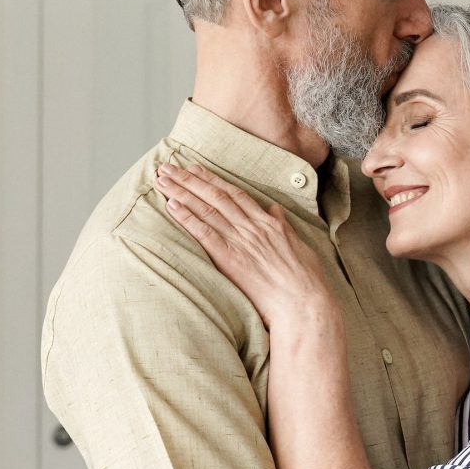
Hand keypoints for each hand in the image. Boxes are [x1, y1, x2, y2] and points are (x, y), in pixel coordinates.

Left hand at [155, 162, 334, 328]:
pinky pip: (204, 233)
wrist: (304, 301)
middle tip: (169, 167)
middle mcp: (252, 226)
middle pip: (216, 196)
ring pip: (206, 209)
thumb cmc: (306, 280)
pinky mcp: (230, 259)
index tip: (195, 168)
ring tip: (163, 179)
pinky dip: (186, 217)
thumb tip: (275, 211)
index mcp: (268, 223)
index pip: (235, 194)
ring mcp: (241, 241)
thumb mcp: (300, 246)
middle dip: (190, 179)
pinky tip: (171, 205)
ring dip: (182, 192)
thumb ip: (284, 226)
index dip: (213, 179)